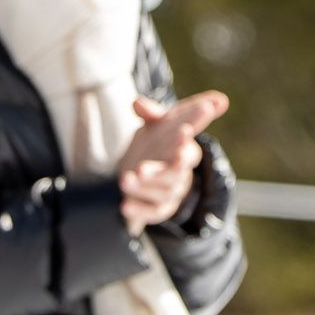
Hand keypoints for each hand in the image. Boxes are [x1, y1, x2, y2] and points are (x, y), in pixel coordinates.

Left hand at [115, 91, 227, 234]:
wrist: (149, 175)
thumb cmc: (158, 144)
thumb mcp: (156, 126)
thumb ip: (149, 114)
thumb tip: (137, 102)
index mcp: (184, 149)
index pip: (189, 144)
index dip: (187, 139)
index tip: (184, 131)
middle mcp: (180, 172)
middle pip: (177, 172)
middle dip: (172, 166)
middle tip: (166, 159)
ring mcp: (170, 192)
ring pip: (162, 192)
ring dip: (145, 186)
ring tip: (125, 179)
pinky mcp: (158, 209)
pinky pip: (149, 212)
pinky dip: (138, 209)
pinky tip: (125, 206)